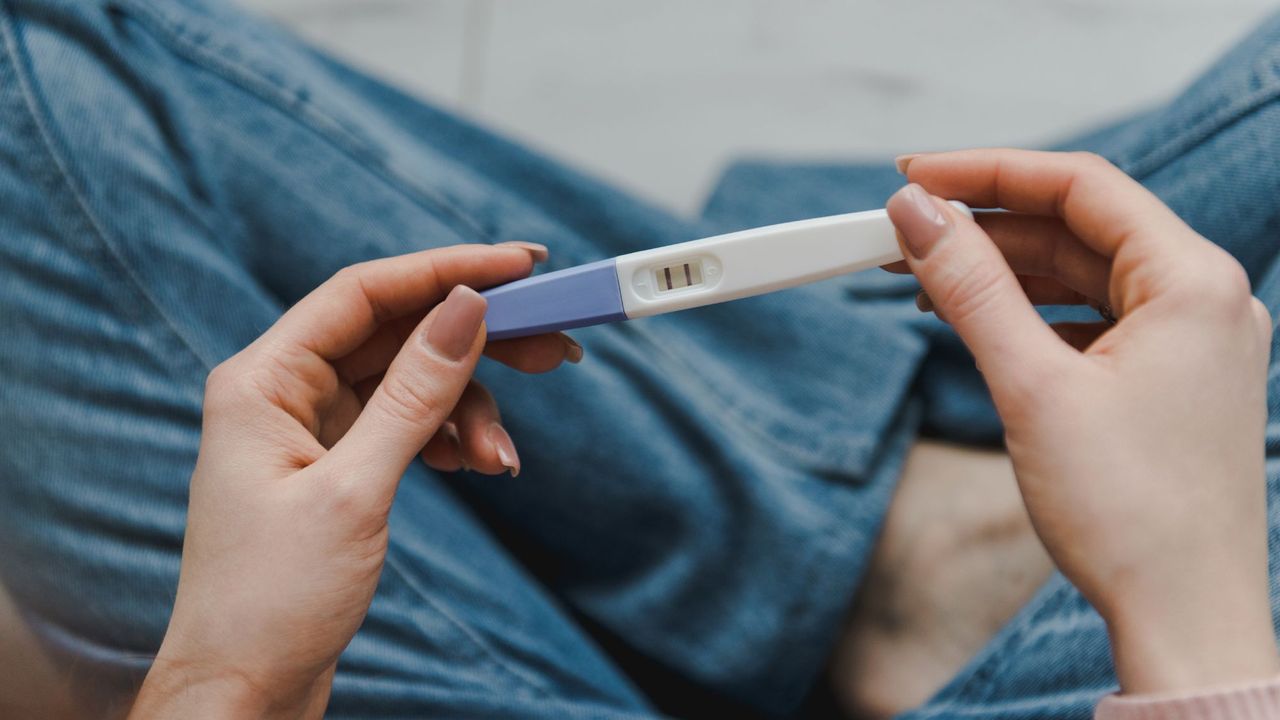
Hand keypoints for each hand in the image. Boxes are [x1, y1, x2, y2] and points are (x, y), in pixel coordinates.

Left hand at [130, 243, 576, 717]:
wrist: (244, 691)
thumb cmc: (272, 601)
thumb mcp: (355, 491)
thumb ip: (415, 395)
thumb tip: (467, 309)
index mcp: (262, 380)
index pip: (365, 292)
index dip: (448, 270)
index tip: (523, 266)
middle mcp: (284, 392)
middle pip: (397, 333)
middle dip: (477, 341)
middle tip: (553, 349)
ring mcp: (310, 429)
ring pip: (411, 384)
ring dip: (469, 412)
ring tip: (502, 462)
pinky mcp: (336, 464)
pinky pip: (407, 425)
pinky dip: (450, 439)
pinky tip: (477, 466)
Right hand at [885, 150, 1279, 694]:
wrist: (1182, 619)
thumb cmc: (1132, 516)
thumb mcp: (1033, 387)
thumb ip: (970, 289)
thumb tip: (917, 217)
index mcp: (1193, 282)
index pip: (1080, 186)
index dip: (988, 171)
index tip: (914, 177)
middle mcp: (1202, 301)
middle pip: (1077, 227)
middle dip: (983, 226)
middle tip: (901, 232)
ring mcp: (1188, 342)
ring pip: (1079, 274)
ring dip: (1000, 270)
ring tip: (922, 278)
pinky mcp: (1166, 380)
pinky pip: (1089, 319)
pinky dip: (1029, 313)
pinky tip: (975, 321)